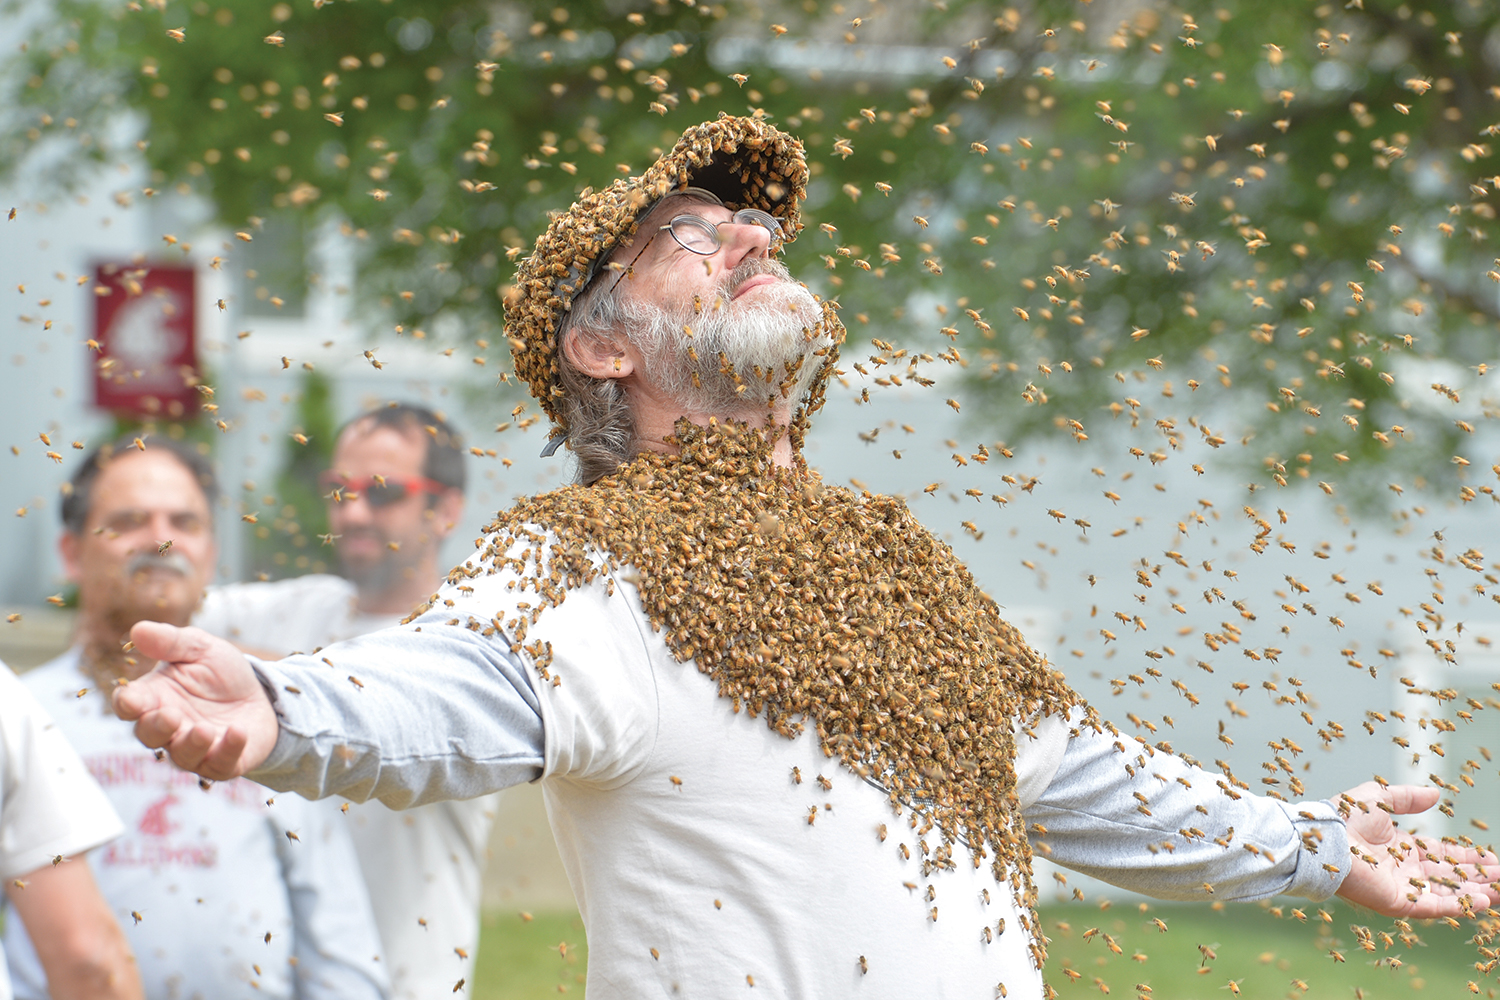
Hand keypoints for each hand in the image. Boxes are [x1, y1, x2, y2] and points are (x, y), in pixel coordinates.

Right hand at [112, 622, 278, 780]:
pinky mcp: (223, 762)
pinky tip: (238, 732)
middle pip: (149, 735)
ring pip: (182, 756)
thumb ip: (171, 642)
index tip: (131, 699)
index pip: (129, 705)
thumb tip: (138, 630)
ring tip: (205, 729)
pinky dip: (228, 750)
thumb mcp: (200, 648)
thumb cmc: (221, 673)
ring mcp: (194, 749)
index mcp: (154, 698)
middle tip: (170, 715)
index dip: (127, 704)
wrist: (262, 694)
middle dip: (156, 727)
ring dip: (192, 744)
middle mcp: (168, 728)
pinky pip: (220, 764)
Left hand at [1334, 781, 1496, 918]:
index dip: (1468, 857)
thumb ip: (1406, 798)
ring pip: (1447, 893)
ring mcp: (1402, 887)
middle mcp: (1404, 869)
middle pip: (1450, 876)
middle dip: (1479, 877)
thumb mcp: (1379, 799)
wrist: (1324, 839)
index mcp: (1400, 848)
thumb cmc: (1343, 818)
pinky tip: (1483, 901)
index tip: (1492, 858)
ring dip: (1475, 892)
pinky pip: (1434, 907)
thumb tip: (1434, 794)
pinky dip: (1459, 905)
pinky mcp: (1398, 902)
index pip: (1442, 855)